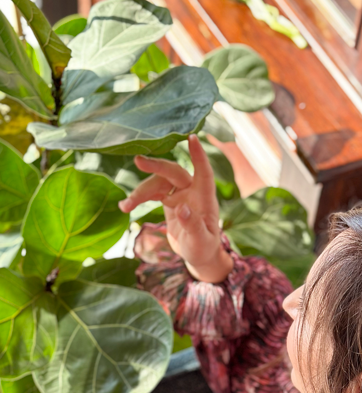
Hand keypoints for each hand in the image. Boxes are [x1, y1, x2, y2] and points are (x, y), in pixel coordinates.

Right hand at [118, 135, 232, 282]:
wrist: (198, 255)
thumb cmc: (204, 248)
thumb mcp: (200, 241)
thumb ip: (193, 226)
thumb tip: (182, 208)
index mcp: (205, 198)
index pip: (204, 173)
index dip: (198, 156)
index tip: (192, 138)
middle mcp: (192, 192)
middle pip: (174, 172)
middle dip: (156, 166)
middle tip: (138, 160)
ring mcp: (180, 194)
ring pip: (158, 182)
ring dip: (141, 191)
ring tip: (125, 207)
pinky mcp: (169, 200)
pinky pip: (152, 192)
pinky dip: (139, 197)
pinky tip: (125, 206)